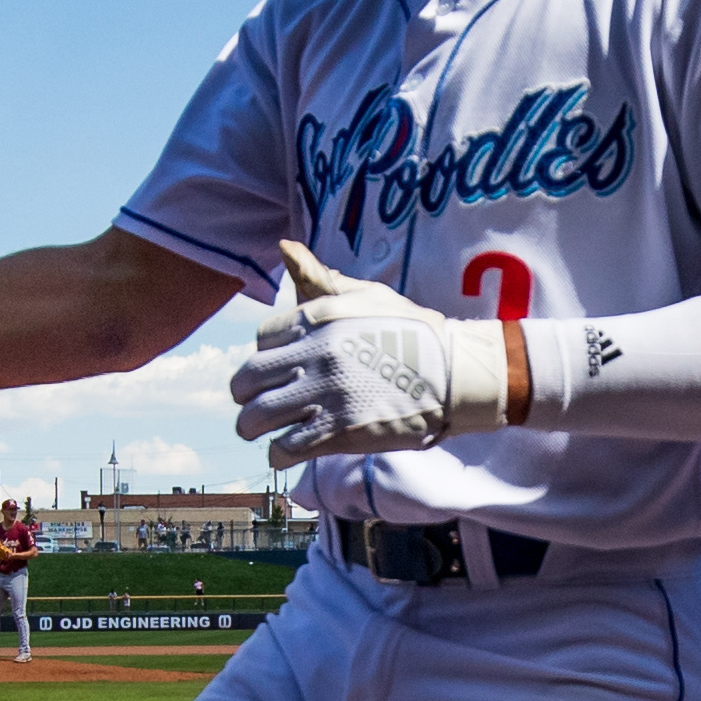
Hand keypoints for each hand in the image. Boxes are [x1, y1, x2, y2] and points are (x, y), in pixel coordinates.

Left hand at [226, 244, 513, 466]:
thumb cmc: (412, 331)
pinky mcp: (339, 431)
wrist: (456, 373)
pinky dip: (277, 454)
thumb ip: (320, 277)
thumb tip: (285, 246)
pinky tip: (285, 451)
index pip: (262, 340)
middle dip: (245, 394)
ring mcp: (326, 394)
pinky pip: (284, 448)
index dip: (265, 357)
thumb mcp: (367, 295)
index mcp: (319, 318)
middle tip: (252, 405)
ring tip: (258, 432)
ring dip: (252, 427)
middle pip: (249, 379)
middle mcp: (316, 353)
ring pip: (258, 417)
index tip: (277, 369)